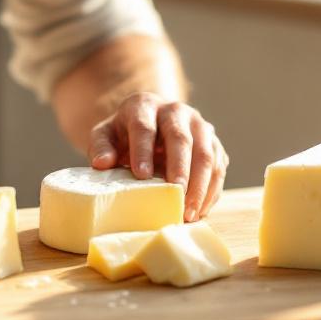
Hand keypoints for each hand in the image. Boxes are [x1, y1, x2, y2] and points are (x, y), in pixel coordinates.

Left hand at [88, 93, 227, 221]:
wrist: (149, 125)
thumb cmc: (124, 135)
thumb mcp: (105, 135)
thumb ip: (101, 147)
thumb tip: (103, 163)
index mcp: (145, 106)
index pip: (145, 127)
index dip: (143, 151)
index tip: (141, 175)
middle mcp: (176, 111)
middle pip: (181, 139)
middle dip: (180, 169)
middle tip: (176, 196)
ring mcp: (199, 126)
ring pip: (206, 153)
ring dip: (200, 185)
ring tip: (189, 213)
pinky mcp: (214, 143)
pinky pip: (219, 166)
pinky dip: (212, 190)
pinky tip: (200, 210)